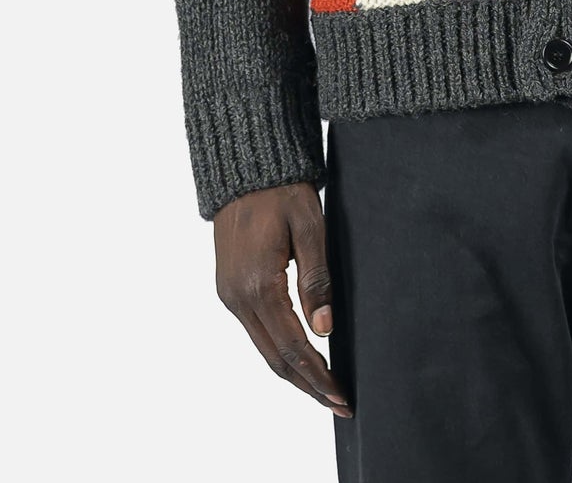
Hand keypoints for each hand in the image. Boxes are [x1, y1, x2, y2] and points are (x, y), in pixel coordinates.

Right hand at [213, 181, 350, 418]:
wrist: (246, 166)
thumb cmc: (283, 190)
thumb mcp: (310, 227)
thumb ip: (317, 279)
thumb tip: (325, 331)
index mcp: (258, 285)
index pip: (293, 347)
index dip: (318, 376)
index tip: (342, 396)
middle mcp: (237, 297)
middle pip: (275, 359)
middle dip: (308, 386)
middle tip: (340, 404)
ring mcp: (229, 295)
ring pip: (263, 348)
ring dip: (294, 373)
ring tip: (324, 390)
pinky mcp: (229, 289)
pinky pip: (256, 331)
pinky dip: (279, 351)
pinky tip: (301, 358)